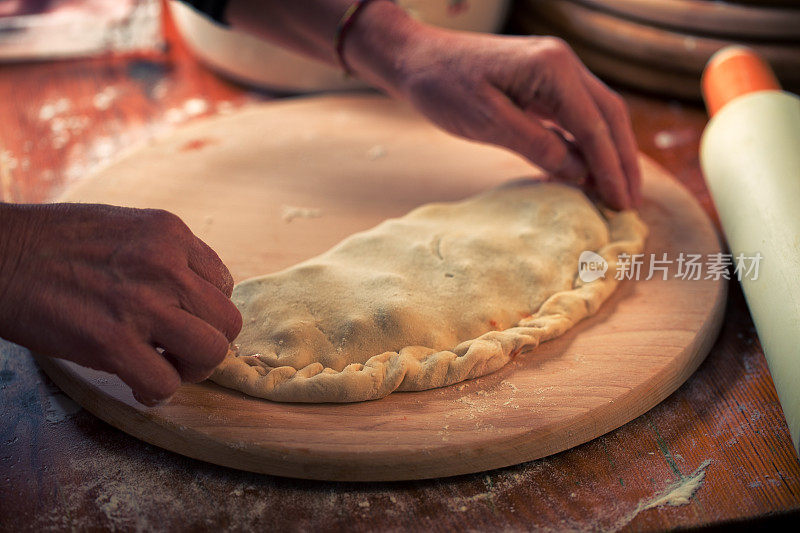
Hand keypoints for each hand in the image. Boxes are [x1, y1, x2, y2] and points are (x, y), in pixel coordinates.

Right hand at [0, 203, 241, 405]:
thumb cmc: (55, 243)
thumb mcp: (126, 229)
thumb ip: (166, 256)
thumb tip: (195, 296)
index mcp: (170, 234)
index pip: (224, 285)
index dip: (205, 311)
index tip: (182, 319)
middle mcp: (165, 265)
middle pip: (228, 322)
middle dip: (208, 342)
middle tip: (180, 350)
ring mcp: (141, 303)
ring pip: (210, 353)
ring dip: (191, 369)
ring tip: (164, 366)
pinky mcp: (112, 342)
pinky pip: (165, 383)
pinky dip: (156, 391)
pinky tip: (137, 382)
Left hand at [347, 7, 640, 209]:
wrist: (416, 59)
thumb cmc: (444, 87)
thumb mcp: (488, 122)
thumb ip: (537, 146)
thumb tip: (581, 173)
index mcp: (552, 69)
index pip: (593, 126)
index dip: (610, 168)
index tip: (621, 203)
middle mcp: (563, 64)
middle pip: (609, 116)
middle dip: (623, 161)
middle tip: (631, 203)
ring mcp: (555, 71)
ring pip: (598, 115)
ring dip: (611, 152)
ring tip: (619, 191)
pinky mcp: (542, 83)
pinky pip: (576, 115)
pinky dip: (587, 143)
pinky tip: (589, 170)